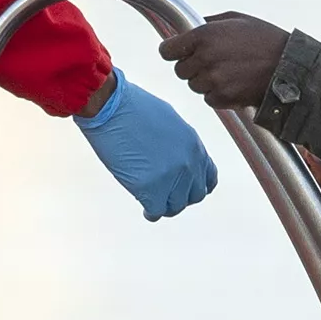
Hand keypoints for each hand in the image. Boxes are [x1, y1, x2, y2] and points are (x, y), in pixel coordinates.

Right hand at [73, 71, 217, 219]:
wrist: (111, 107)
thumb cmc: (133, 107)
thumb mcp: (170, 122)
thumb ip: (179, 145)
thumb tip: (175, 159)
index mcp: (194, 146)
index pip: (208, 178)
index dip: (196, 186)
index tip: (185, 189)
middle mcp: (188, 163)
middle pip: (193, 195)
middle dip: (179, 197)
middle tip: (165, 196)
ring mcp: (171, 177)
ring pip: (175, 206)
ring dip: (164, 205)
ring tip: (153, 202)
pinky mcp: (150, 187)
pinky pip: (156, 211)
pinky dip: (151, 213)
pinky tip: (145, 209)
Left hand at [159, 14, 292, 109]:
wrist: (289, 67)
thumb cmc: (266, 40)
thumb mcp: (237, 19)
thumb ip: (208, 23)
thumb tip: (189, 27)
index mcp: (204, 35)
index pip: (167, 51)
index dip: (173, 51)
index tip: (177, 52)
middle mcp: (205, 58)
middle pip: (180, 70)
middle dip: (192, 66)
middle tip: (214, 61)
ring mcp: (213, 80)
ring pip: (194, 85)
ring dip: (206, 81)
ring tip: (228, 72)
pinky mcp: (222, 98)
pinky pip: (208, 99)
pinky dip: (217, 94)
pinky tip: (234, 83)